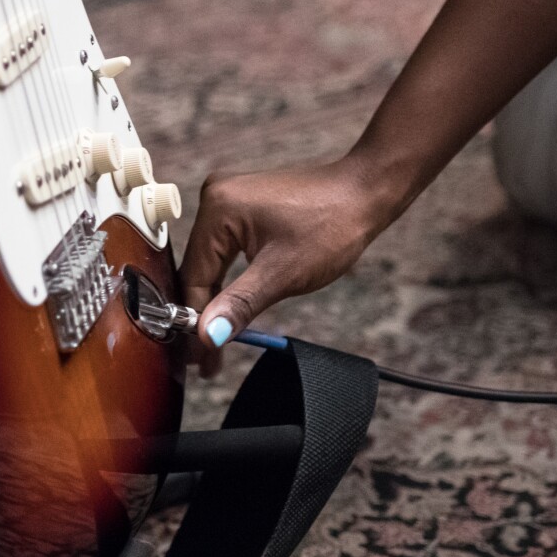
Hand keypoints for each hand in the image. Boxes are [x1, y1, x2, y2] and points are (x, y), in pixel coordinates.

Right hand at [180, 158, 381, 368]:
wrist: (362, 194)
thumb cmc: (331, 223)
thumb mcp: (282, 273)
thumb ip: (239, 305)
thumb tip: (207, 335)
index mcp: (218, 208)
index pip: (194, 276)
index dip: (196, 322)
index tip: (200, 360)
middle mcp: (215, 197)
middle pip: (198, 270)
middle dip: (202, 315)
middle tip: (206, 362)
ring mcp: (228, 200)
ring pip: (211, 263)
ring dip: (214, 301)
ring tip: (215, 343)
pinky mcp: (241, 208)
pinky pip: (224, 252)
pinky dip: (228, 280)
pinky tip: (228, 308)